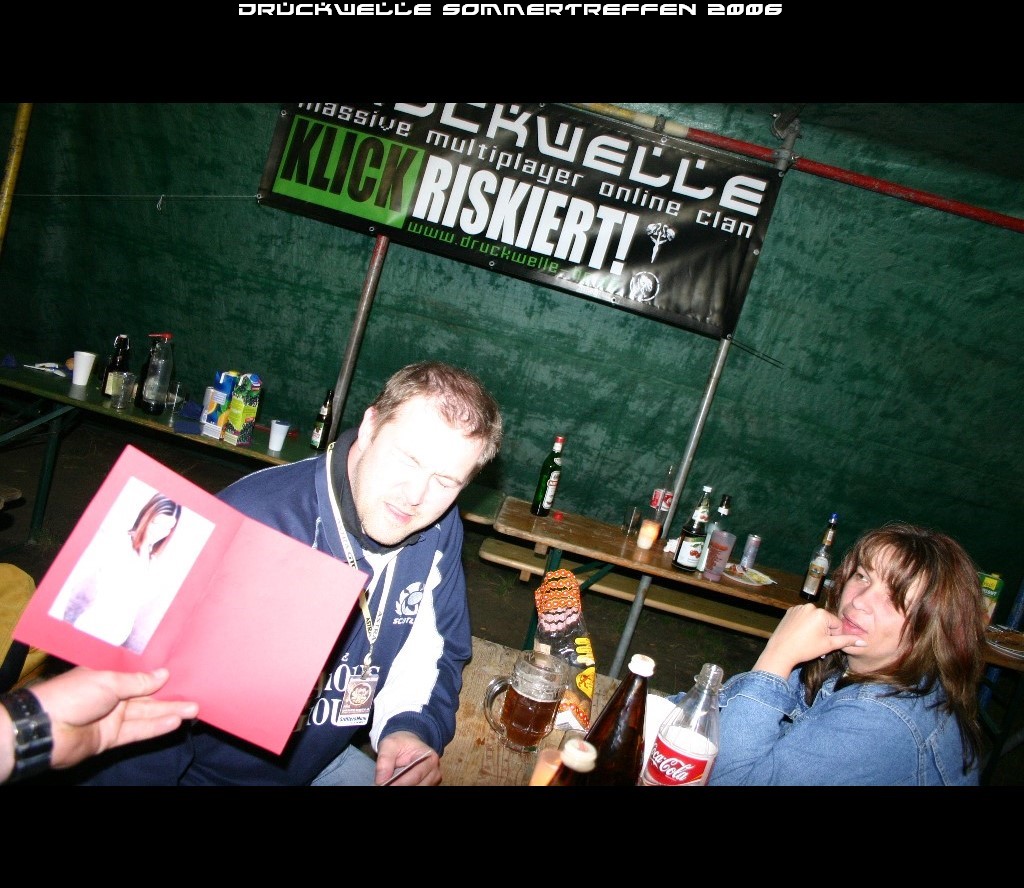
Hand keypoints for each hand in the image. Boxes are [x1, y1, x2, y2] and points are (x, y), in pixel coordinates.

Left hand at [6, 666, 198, 778]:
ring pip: (146, 714)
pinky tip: (174, 722)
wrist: (46, 729)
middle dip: (170, 696)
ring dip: (169, 712)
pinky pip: (138, 731)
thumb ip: (138, 682)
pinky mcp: (111, 738)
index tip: (183, 672)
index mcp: (108, 676)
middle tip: (196, 696)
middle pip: (147, 696)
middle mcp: (112, 696)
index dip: (160, 675)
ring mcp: (112, 718)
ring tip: (193, 709)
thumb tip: (163, 674)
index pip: (140, 675)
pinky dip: (155, 727)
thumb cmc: (74, 694)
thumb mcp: (109, 681)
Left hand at [374, 730, 440, 785]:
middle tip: (383, 786)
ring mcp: (432, 781)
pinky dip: (404, 789)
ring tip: (388, 784)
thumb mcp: (389, 744)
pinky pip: (415, 791)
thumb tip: (381, 781)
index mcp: (429, 757)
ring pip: (417, 790)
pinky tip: (395, 784)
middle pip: (417, 786)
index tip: (385, 785)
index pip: (416, 775)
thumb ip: (384, 760)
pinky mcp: (427, 786)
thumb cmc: (400, 743)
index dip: (400, 783)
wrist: (407, 744)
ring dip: (401, 789)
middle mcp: (434, 771)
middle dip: (399, 787)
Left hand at [753, 603, 863, 677]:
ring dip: (815, 629)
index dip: (834, 637)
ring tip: (808, 641)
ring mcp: (799, 608)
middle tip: (817, 645)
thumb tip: (863, 642)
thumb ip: (847, 641)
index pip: (837, 624)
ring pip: (814, 619)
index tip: (825, 644)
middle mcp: (810, 607)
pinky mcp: (790, 611)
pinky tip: (800, 635)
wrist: (781, 651)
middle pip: (825, 621)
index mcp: (821, 613)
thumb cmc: (805, 649)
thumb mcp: (829, 646)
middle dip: (824, 633)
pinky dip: (804, 625)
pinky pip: (803, 617)